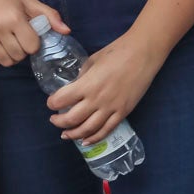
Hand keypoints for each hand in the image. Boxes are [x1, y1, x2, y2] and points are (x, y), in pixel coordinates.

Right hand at [0, 0, 68, 66]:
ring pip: (6, 61)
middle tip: (19, 40)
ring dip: (12, 57)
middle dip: (23, 50)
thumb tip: (66, 31)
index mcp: (14, 18)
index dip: (33, 43)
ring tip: (10, 45)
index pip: (32, 46)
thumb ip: (50, 16)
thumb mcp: (29, 1)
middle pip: (19, 56)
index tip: (29, 36)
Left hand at [46, 31, 164, 145]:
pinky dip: (95, 138)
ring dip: (74, 134)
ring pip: (89, 129)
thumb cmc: (115, 53)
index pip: (62, 99)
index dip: (52, 103)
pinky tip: (86, 141)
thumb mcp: (92, 62)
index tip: (50, 103)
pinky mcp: (124, 113)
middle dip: (59, 122)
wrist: (142, 55)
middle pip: (72, 119)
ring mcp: (111, 108)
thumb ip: (82, 77)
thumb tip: (76, 87)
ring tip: (65, 135)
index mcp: (87, 84)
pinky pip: (107, 130)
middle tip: (54, 120)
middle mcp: (97, 99)